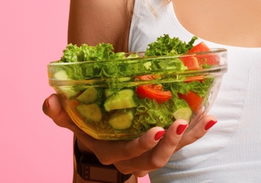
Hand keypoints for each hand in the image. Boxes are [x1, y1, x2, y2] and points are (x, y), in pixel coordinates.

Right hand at [43, 93, 215, 176]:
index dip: (144, 145)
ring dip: (191, 136)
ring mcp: (151, 154)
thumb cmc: (88, 128)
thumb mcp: (72, 121)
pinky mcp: (166, 145)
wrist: (101, 143)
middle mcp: (134, 160)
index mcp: (112, 153)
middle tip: (181, 123)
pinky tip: (211, 117)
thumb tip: (50, 100)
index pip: (129, 154)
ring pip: (175, 152)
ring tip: (204, 118)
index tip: (158, 130)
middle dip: (171, 143)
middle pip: (156, 159)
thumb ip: (61, 113)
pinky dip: (199, 130)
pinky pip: (185, 142)